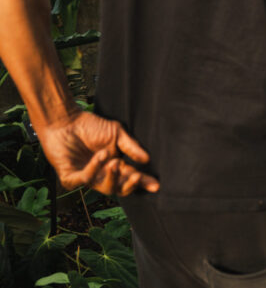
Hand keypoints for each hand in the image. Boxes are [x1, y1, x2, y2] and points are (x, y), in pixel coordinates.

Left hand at [34, 111, 158, 196]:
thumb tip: (147, 160)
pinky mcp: (69, 176)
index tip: (155, 185)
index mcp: (114, 165)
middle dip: (130, 185)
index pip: (130, 177)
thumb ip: (131, 147)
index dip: (143, 182)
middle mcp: (101, 174)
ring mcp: (86, 177)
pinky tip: (100, 156)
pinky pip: (83, 180)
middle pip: (119, 189)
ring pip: (103, 188)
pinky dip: (93, 169)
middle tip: (137, 176)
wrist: (65, 120)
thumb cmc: (90, 125)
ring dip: (112, 177)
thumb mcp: (116, 133)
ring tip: (115, 162)